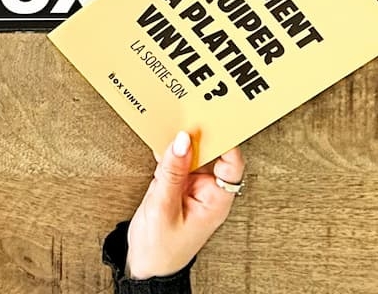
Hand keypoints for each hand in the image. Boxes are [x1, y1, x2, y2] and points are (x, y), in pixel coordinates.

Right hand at [125, 132, 244, 279]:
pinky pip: (175, 159)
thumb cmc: (162, 247)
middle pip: (212, 153)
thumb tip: (181, 140)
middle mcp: (207, 190)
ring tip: (170, 121)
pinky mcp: (175, 183)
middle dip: (199, 135)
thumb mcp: (163, 207)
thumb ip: (172, 171)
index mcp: (216, 201)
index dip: (225, 141)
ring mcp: (191, 186)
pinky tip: (158, 138)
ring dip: (180, 140)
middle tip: (188, 112)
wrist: (146, 264)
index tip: (211, 121)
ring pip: (191, 153)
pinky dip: (167, 148)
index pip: (231, 165)